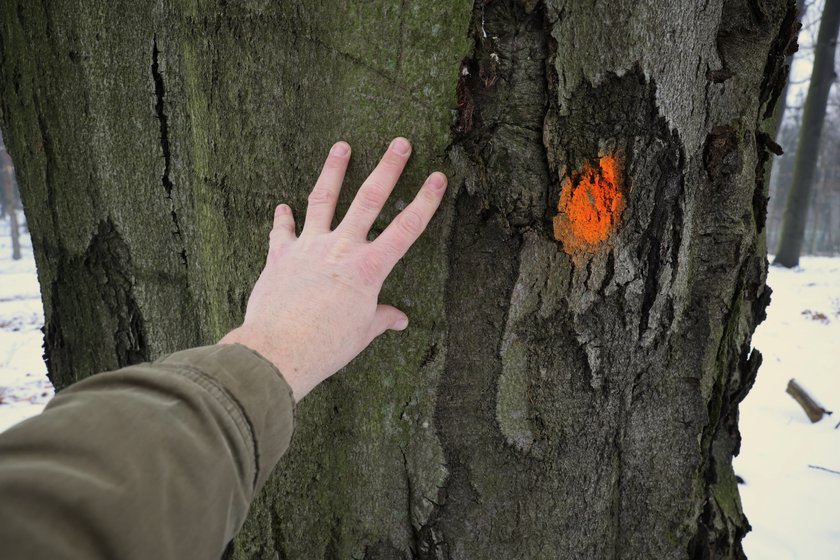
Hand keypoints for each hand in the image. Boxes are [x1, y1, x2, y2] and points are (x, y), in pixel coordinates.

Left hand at [219, 138, 446, 400]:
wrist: (278, 350)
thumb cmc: (326, 345)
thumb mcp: (362, 332)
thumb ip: (381, 318)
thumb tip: (400, 320)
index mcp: (368, 269)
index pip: (406, 229)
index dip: (425, 202)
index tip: (438, 177)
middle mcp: (341, 249)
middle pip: (368, 200)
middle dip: (387, 168)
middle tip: (399, 142)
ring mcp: (309, 248)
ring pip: (323, 200)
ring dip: (333, 171)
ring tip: (341, 146)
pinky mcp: (281, 256)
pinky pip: (282, 231)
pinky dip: (282, 218)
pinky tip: (282, 206)